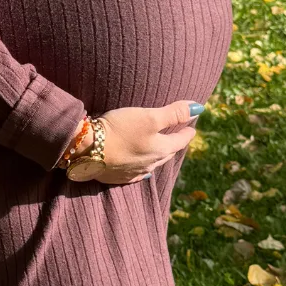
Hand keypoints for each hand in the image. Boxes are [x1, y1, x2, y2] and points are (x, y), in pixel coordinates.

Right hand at [67, 101, 203, 184]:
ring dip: (157, 156)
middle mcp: (150, 165)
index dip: (187, 132)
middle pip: (167, 153)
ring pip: (152, 164)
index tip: (192, 128)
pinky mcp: (118, 177)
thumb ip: (174, 113)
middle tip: (177, 136)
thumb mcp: (149, 117)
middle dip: (174, 144)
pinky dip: (141, 167)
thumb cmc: (120, 130)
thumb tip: (198, 108)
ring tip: (159, 149)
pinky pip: (136, 173)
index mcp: (161, 150)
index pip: (180, 140)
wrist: (87, 149)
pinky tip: (140, 169)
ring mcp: (134, 173)